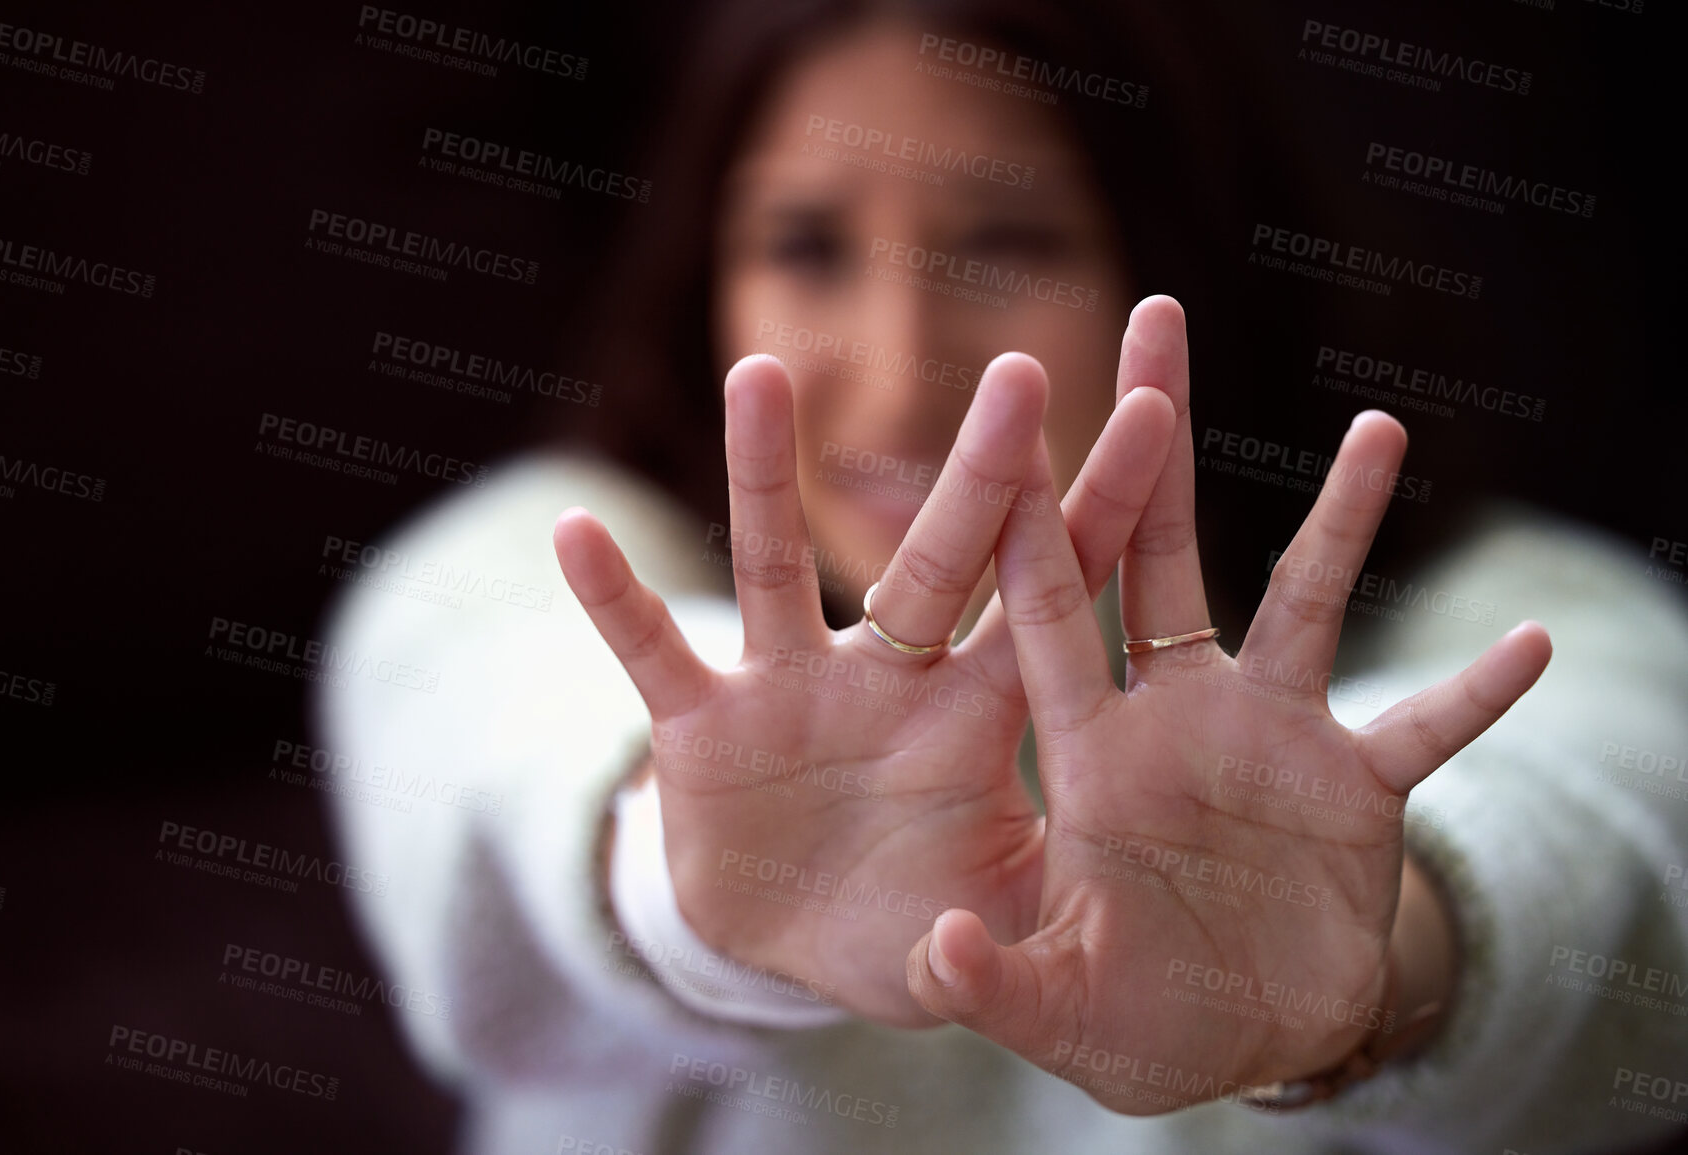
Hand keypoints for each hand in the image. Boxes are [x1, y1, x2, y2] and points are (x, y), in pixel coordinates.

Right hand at [554, 347, 1174, 1024]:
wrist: (788, 943)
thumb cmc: (909, 923)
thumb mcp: (989, 929)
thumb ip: (1028, 936)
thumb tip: (1034, 942)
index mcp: (976, 718)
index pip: (1053, 600)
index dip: (1100, 517)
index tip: (1160, 414)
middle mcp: (889, 679)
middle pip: (939, 561)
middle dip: (981, 474)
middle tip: (1022, 372)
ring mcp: (792, 690)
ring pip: (777, 567)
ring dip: (764, 476)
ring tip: (760, 377)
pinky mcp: (704, 723)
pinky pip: (654, 650)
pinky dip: (615, 600)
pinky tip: (577, 534)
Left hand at [906, 301, 1551, 1106]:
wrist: (1240, 1031)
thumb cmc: (1134, 1015)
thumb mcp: (1059, 1009)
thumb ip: (995, 982)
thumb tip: (938, 951)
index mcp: (1092, 752)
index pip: (1050, 613)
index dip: (1038, 515)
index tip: (1023, 408)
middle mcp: (1176, 717)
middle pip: (1162, 553)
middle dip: (1157, 442)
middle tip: (1154, 323)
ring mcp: (1271, 742)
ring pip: (1309, 605)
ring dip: (1341, 521)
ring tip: (1376, 427)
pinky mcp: (1357, 791)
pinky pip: (1426, 730)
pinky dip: (1475, 696)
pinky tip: (1529, 646)